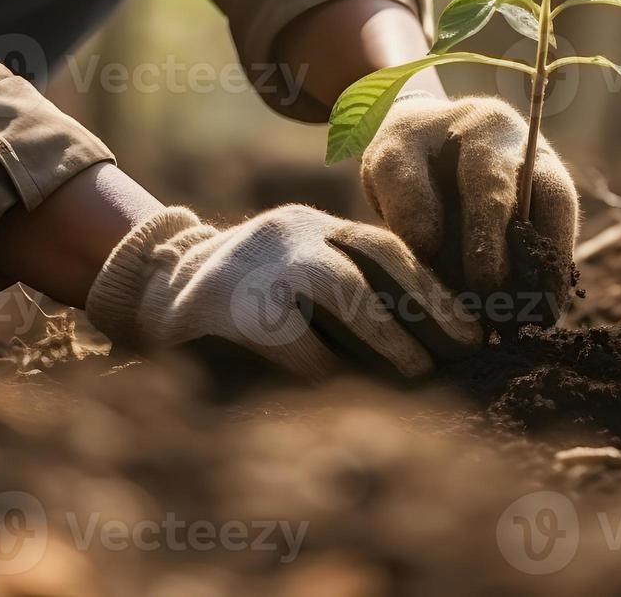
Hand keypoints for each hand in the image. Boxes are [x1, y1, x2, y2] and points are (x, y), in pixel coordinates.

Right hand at [85, 205, 482, 380]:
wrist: (150, 292)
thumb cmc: (240, 297)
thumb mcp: (289, 273)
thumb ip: (338, 288)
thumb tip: (420, 338)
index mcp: (310, 225)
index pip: (385, 244)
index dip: (432, 285)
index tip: (470, 326)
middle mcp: (291, 232)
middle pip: (375, 257)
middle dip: (427, 303)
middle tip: (463, 346)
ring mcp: (262, 263)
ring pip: (344, 289)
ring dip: (388, 334)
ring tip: (418, 374)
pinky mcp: (233, 303)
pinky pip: (295, 338)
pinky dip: (325, 368)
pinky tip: (345, 395)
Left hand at [360, 95, 578, 316]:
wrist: (429, 137)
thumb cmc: (407, 150)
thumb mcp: (388, 159)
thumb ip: (403, 194)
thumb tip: (428, 247)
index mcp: (485, 128)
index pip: (492, 182)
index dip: (491, 233)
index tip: (484, 281)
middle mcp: (528, 147)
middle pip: (548, 199)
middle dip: (537, 258)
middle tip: (522, 309)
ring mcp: (545, 173)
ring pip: (561, 220)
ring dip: (552, 271)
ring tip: (537, 319)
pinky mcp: (548, 203)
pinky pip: (557, 238)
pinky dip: (547, 274)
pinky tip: (535, 312)